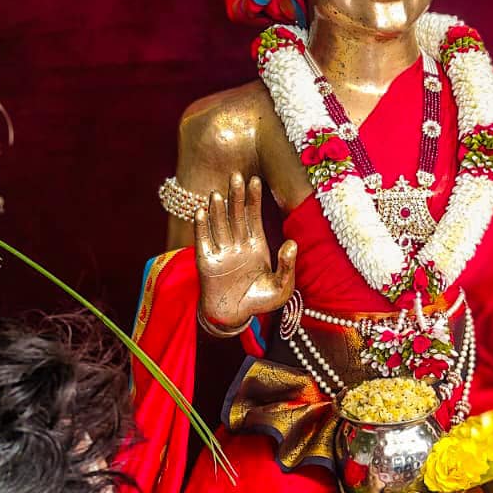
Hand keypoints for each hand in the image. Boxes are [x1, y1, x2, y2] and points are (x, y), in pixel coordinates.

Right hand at [195, 171, 296, 332]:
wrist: (235, 317)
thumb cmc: (260, 302)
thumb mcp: (282, 287)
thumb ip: (288, 266)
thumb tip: (291, 243)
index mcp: (256, 245)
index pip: (254, 216)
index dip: (254, 198)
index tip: (256, 180)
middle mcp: (238, 243)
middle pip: (236, 215)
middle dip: (236, 196)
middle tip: (236, 175)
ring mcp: (221, 251)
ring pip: (219, 224)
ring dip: (218, 209)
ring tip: (217, 193)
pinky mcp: (206, 262)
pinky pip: (203, 241)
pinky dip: (201, 227)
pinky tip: (201, 212)